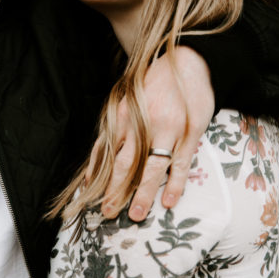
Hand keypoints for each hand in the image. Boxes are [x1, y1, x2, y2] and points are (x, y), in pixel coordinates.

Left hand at [89, 47, 214, 220]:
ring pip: (152, 167)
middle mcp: (143, 124)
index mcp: (124, 116)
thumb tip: (96, 164)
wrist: (188, 63)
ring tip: (137, 215)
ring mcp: (168, 129)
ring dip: (143, 193)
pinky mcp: (189, 133)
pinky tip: (169, 201)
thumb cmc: (155, 86)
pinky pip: (181, 163)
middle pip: (125, 163)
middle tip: (108, 213)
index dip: (97, 176)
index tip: (89, 197)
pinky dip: (175, 184)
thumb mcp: (128, 102)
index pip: (106, 152)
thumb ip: (115, 130)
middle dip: (115, 191)